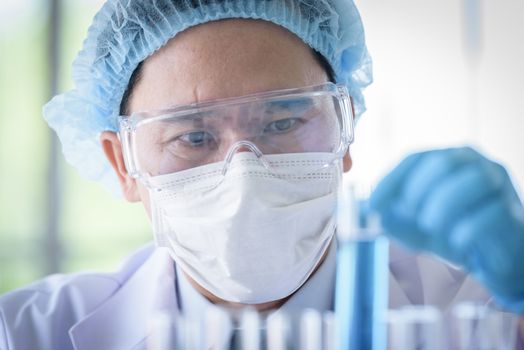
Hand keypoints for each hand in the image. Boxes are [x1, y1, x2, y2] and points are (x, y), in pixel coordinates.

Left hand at [369, 147, 523, 312]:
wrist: (497, 258)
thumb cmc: (454, 231)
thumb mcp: (416, 225)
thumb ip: (391, 217)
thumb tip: (361, 213)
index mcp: (449, 160)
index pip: (415, 159)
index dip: (391, 180)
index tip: (373, 204)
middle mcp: (477, 165)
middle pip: (445, 162)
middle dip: (419, 190)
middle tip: (408, 213)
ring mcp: (501, 187)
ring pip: (474, 181)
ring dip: (444, 204)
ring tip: (430, 225)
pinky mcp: (513, 214)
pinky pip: (491, 214)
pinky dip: (467, 228)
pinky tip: (455, 241)